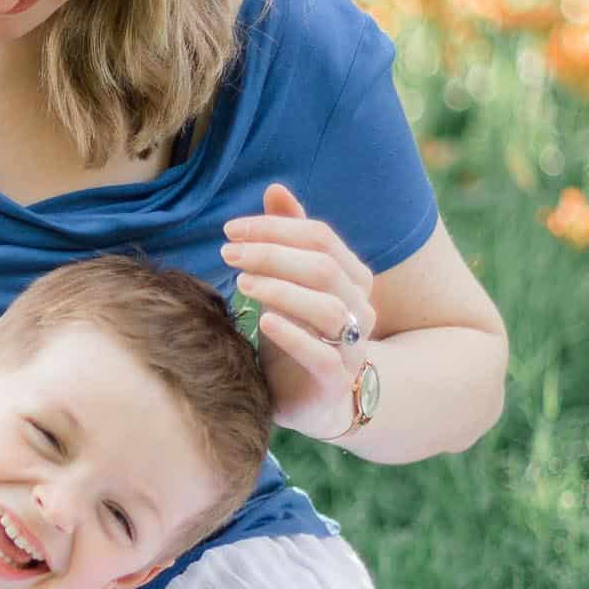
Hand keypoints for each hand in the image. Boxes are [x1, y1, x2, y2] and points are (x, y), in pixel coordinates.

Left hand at [221, 182, 374, 440]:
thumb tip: (275, 188)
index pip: (320, 237)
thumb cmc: (297, 333)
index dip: (275, 228)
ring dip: (279, 289)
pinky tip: (262, 321)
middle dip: (271, 254)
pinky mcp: (336, 380)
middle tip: (227, 253)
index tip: (230, 230)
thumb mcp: (288, 283)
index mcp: (352, 276)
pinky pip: (322, 354)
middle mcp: (361, 307)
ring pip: (326, 307)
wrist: (310, 399)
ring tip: (240, 283)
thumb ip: (286, 238)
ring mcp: (353, 346)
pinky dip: (292, 335)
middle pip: (322, 266)